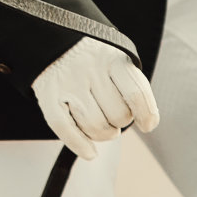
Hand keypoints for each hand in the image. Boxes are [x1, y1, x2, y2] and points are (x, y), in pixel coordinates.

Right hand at [31, 38, 158, 159]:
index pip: (137, 94)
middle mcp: (89, 69)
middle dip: (119, 122)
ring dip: (103, 135)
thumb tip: (148, 124)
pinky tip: (90, 152)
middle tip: (112, 114)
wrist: (52, 43)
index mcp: (112, 59)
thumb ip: (133, 87)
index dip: (147, 115)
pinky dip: (80, 146)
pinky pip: (65, 129)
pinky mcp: (48, 97)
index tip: (147, 125)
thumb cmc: (93, 61)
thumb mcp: (116, 61)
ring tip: (100, 123)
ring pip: (95, 127)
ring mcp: (67, 84)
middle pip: (118, 116)